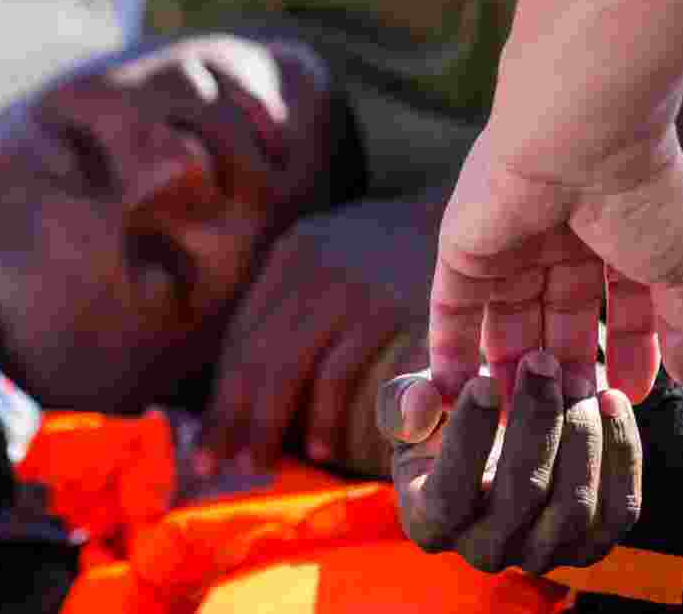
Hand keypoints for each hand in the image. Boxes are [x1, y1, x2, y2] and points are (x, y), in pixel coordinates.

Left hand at [197, 200, 433, 473]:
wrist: (475, 217)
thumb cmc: (403, 252)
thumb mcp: (342, 256)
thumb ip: (302, 301)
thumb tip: (255, 378)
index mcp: (291, 254)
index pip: (240, 335)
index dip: (220, 394)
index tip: (207, 439)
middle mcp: (308, 265)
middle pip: (252, 354)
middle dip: (229, 416)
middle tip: (215, 465)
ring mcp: (345, 285)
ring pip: (282, 366)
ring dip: (266, 423)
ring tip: (257, 463)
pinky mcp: (384, 306)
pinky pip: (336, 373)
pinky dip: (323, 416)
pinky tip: (320, 450)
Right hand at [377, 350, 641, 573]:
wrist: (490, 430)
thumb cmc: (442, 412)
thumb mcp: (408, 399)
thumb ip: (402, 401)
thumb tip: (421, 408)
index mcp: (428, 520)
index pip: (449, 492)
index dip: (468, 437)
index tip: (482, 380)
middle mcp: (484, 550)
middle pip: (521, 495)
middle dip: (536, 422)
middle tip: (542, 362)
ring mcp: (541, 552)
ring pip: (573, 506)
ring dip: (582, 434)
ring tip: (578, 377)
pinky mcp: (591, 543)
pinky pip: (618, 509)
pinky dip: (621, 453)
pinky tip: (612, 400)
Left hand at [429, 124, 682, 406]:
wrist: (581, 136)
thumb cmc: (644, 193)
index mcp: (613, 236)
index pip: (619, 309)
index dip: (628, 355)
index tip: (630, 399)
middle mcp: (557, 241)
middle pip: (557, 322)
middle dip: (566, 372)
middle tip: (570, 422)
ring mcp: (507, 247)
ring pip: (506, 323)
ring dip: (512, 374)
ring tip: (521, 425)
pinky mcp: (462, 251)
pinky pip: (453, 312)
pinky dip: (454, 354)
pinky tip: (460, 398)